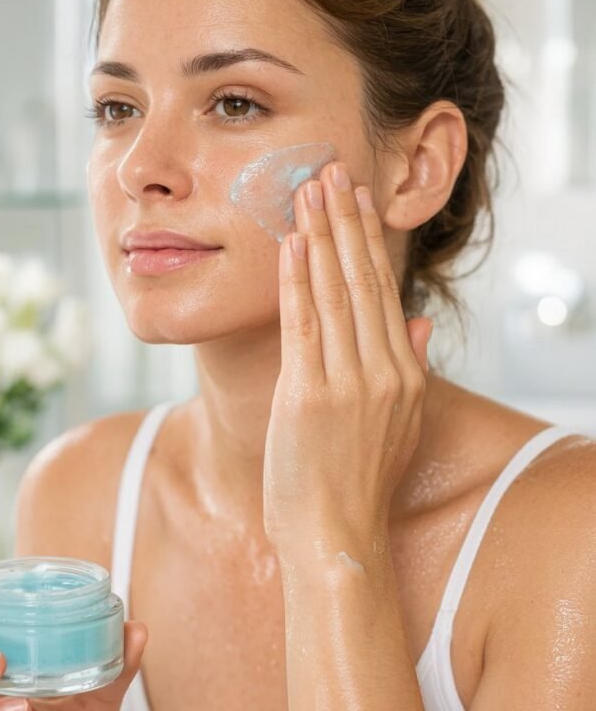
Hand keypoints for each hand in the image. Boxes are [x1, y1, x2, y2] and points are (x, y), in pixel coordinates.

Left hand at [263, 159, 432, 557]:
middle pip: (362, 280)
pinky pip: (304, 324)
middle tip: (330, 171)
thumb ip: (409, 368)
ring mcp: (348, 383)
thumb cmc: (356, 485)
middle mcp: (382, 371)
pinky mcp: (310, 396)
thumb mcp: (397, 425)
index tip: (356, 200)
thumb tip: (417, 321)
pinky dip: (297, 281)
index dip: (368, 241)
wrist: (335, 538)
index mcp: (404, 375)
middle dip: (344, 222)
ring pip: (335, 292)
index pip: (384, 291)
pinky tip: (292, 244)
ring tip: (308, 190)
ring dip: (320, 236)